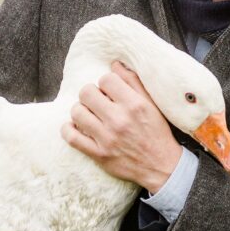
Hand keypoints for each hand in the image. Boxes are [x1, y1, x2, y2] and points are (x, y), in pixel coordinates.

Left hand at [61, 61, 182, 192]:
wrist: (161, 166)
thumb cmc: (156, 132)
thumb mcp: (151, 104)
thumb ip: (133, 82)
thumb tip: (114, 64)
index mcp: (134, 104)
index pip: (106, 79)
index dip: (106, 83)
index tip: (110, 92)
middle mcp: (119, 120)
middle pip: (86, 93)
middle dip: (90, 94)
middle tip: (97, 102)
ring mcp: (107, 138)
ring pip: (77, 112)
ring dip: (80, 110)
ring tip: (89, 114)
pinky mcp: (99, 154)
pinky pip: (72, 138)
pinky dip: (68, 129)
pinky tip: (75, 127)